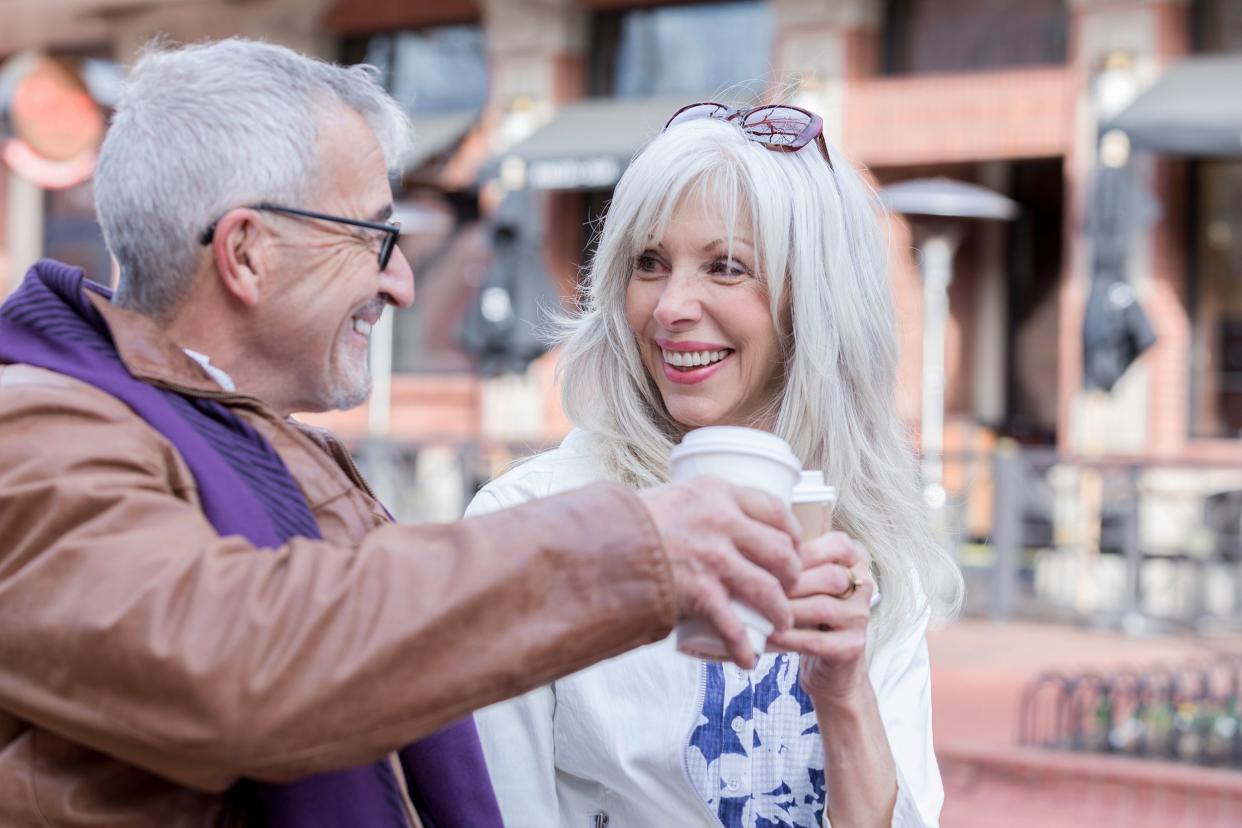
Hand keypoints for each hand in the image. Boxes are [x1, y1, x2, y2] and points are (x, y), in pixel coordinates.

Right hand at [637, 476, 800, 668]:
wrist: (598, 543)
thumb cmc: (632, 523)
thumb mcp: (674, 497)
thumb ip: (700, 506)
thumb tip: (721, 521)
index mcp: (717, 492)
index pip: (775, 508)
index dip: (792, 532)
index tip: (795, 547)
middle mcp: (721, 521)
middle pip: (780, 550)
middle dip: (793, 574)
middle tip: (791, 587)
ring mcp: (712, 557)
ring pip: (768, 589)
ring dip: (780, 611)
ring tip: (781, 623)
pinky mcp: (699, 590)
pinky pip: (734, 625)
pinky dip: (745, 647)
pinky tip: (749, 659)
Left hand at [765, 531, 873, 704]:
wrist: (829, 668)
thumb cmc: (809, 615)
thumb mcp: (804, 582)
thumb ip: (792, 563)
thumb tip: (756, 550)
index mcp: (856, 562)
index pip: (838, 545)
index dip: (803, 551)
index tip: (772, 558)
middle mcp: (865, 587)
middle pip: (830, 576)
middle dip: (790, 582)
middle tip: (757, 585)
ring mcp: (861, 618)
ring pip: (822, 607)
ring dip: (786, 609)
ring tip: (758, 610)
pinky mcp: (852, 647)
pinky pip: (816, 640)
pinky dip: (788, 637)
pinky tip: (767, 635)